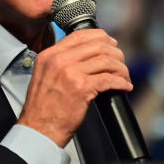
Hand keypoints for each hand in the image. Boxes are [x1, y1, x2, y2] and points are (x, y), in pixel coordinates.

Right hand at [18, 29, 132, 146]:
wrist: (38, 129)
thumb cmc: (43, 107)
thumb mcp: (45, 75)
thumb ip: (60, 62)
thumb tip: (85, 56)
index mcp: (49, 55)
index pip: (79, 35)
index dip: (100, 37)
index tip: (110, 44)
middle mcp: (59, 60)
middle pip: (97, 45)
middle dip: (115, 53)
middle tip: (121, 62)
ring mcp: (70, 73)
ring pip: (106, 61)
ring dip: (120, 69)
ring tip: (124, 77)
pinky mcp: (81, 88)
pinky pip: (109, 79)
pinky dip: (121, 82)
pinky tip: (124, 87)